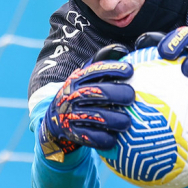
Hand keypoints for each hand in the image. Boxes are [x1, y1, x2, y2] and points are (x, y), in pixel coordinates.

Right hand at [39, 45, 133, 162]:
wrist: (56, 120)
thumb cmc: (82, 96)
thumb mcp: (87, 80)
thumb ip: (103, 67)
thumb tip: (123, 49)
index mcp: (78, 79)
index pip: (95, 70)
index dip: (113, 69)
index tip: (130, 71)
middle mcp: (73, 94)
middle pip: (97, 92)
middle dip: (117, 93)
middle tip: (131, 96)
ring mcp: (71, 114)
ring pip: (96, 116)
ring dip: (114, 119)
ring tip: (127, 122)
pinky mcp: (72, 132)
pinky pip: (90, 137)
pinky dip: (104, 138)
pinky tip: (114, 139)